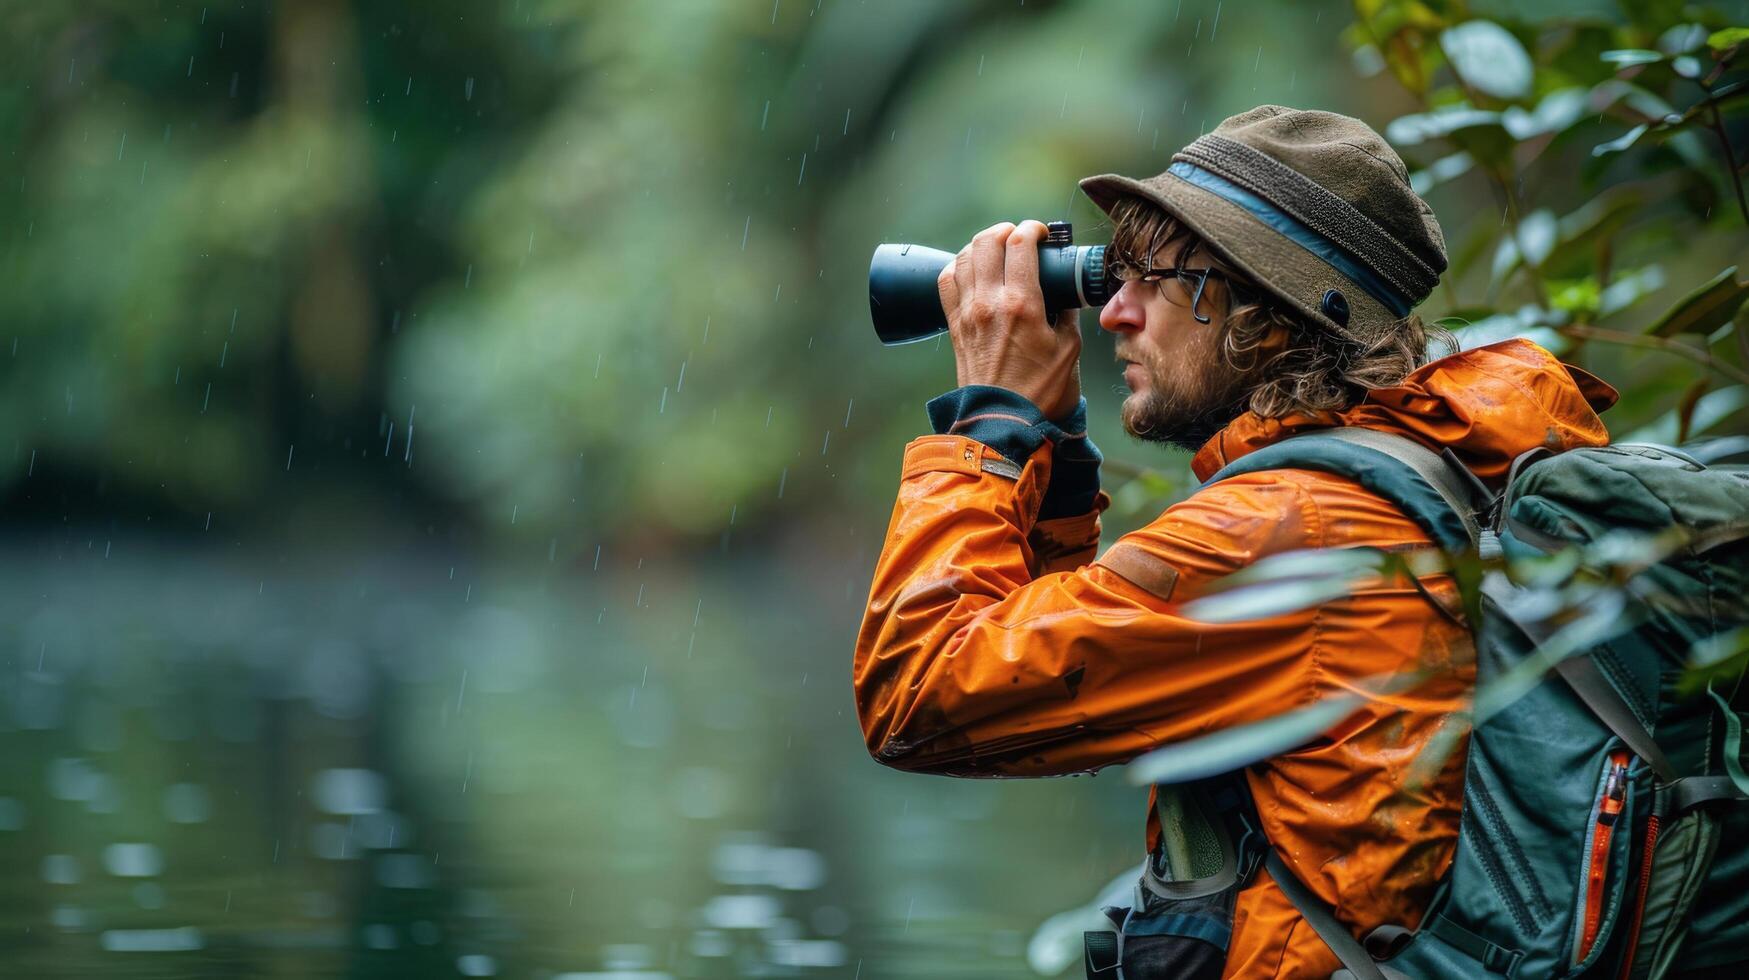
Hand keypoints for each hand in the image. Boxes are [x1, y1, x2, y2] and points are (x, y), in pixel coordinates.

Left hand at [937, 219, 1082, 421]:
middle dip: (1005, 231)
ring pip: (963, 257)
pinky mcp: (954, 325)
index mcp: (1022, 304)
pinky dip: (957, 266)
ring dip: (980, 245)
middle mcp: (989, 302)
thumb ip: (1069, 314)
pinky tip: (970, 268)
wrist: (1002, 422)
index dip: (1031, 229)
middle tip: (1018, 237)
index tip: (1040, 233)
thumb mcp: (1069, 349)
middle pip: (987, 242)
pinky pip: (946, 282)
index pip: (1020, 245)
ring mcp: (967, 313)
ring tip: (996, 247)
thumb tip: (1066, 294)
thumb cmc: (1039, 391)